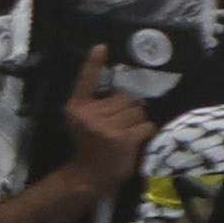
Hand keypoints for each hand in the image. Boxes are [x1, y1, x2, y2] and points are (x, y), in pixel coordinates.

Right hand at [57, 56, 150, 193]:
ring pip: (137, 112)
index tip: (102, 47)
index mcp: (78, 107)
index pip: (86, 81)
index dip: (93, 63)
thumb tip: (127, 93)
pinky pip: (145, 126)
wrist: (89, 175)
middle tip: (121, 124)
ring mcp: (106, 128)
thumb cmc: (91, 145)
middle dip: (129, 109)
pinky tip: (136, 140)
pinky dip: (145, 132)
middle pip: (125, 98)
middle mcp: (89, 115)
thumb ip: (97, 105)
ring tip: (127, 134)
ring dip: (138, 122)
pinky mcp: (122, 140)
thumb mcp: (84, 121)